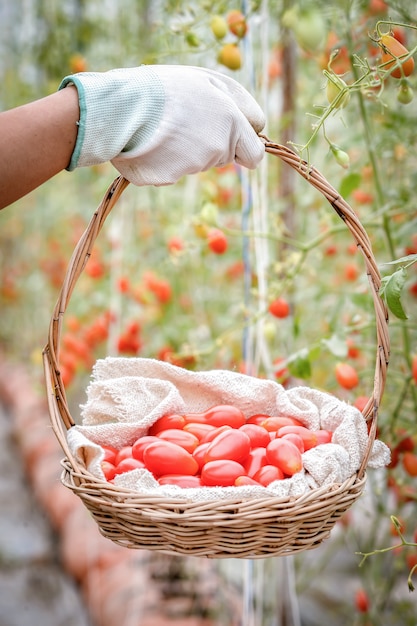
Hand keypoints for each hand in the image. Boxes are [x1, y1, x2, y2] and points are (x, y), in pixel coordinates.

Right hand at [59, 65, 264, 185]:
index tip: (232, 137)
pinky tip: (151, 141)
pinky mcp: (171, 178)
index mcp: (233, 123)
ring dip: (187, 149)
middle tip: (187, 123)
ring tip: (164, 126)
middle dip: (214, 144)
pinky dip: (165, 160)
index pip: (255, 154)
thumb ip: (238, 105)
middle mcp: (218, 147)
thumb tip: (257, 127)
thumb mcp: (208, 81)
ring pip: (199, 163)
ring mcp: (195, 165)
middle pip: (225, 157)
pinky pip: (174, 171)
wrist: (124, 105)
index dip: (245, 146)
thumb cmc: (167, 87)